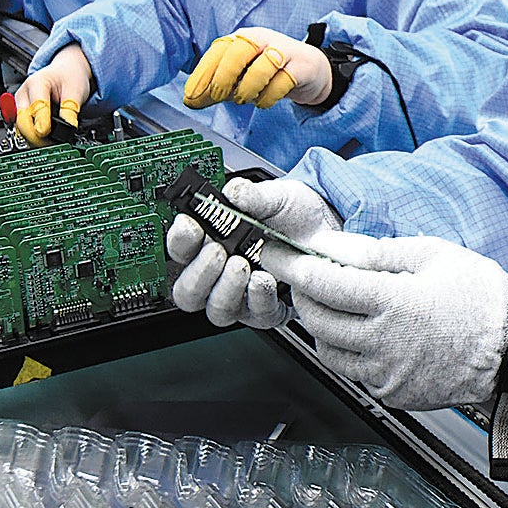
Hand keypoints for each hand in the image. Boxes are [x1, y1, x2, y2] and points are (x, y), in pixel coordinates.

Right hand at [13, 44, 93, 145]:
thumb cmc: (69, 77)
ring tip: (52, 142)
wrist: (66, 72)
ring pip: (20, 127)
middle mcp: (24, 93)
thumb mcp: (76, 90)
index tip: (47, 134)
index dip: (42, 123)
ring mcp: (20, 103)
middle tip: (53, 143)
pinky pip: (23, 129)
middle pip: (23, 120)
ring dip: (35, 138)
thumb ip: (70, 110)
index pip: (36, 107)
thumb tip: (67, 130)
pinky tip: (46, 138)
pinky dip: (34, 136)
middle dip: (36, 135)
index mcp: (36, 82)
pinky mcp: (22, 113)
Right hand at [165, 177, 342, 328]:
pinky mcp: (267, 308)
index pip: (180, 248)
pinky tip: (264, 281)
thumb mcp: (274, 195)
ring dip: (226, 289)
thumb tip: (233, 192)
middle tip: (217, 252)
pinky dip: (257, 299)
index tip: (191, 225)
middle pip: (187, 290)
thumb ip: (253, 194)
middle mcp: (220, 273)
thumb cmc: (294, 214)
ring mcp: (242, 295)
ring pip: (216, 309)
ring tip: (242, 266)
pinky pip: (256, 315)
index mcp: (211, 240)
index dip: (180, 239)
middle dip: (199, 273)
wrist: (328, 229)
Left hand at [183, 26, 331, 109]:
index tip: (192, 95)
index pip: (218, 50)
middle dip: (224, 75)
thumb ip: (216, 88)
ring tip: (244, 100)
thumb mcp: (239, 76)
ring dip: (248, 87)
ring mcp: (283, 50)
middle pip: (239, 49)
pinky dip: (269, 97)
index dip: (202, 73)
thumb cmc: (268, 71)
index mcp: (242, 38)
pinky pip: (283, 81)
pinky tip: (263, 102)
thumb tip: (191, 101)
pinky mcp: (301, 66)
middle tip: (218, 97)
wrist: (308, 69)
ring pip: (264, 64)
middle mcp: (262, 39)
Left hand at [263, 233, 507, 410]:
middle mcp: (386, 343)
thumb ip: (379, 252)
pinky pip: (353, 374)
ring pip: (329, 352)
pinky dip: (345, 352)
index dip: (297, 268)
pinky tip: (356, 333)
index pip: (326, 284)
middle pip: (318, 320)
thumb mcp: (433, 255)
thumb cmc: (481, 298)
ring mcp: (388, 374)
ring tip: (328, 305)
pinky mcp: (393, 394)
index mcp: (395, 302)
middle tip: (302, 279)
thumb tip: (337, 247)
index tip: (281, 257)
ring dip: (319, 327)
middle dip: (303, 296)